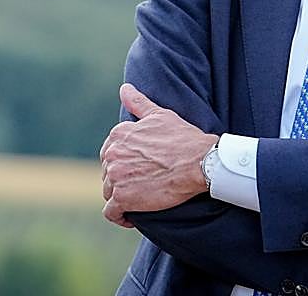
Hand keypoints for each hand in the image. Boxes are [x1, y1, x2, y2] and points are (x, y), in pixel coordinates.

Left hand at [101, 84, 217, 227]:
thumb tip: (124, 89)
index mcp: (118, 134)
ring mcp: (116, 176)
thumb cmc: (183, 138)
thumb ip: (138, 103)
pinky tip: (130, 217)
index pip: (109, 153)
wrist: (200, 162)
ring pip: (108, 192)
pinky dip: (118, 217)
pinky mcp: (123, 198)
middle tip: (141, 186)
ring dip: (120, 198)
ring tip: (139, 201)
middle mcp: (112, 153)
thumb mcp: (160, 115)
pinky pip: (111, 212)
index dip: (122, 163)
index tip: (137, 170)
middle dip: (121, 180)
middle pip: (107, 173)